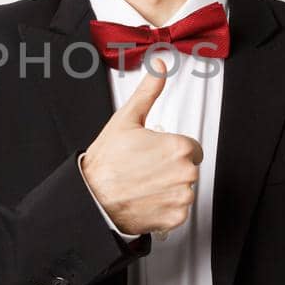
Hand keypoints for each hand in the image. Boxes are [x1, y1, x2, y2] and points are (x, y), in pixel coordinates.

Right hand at [80, 55, 203, 238]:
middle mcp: (185, 173)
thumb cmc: (106, 161)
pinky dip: (164, 207)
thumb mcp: (126, 119)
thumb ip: (149, 91)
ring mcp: (181, 197)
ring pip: (183, 189)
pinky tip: (146, 199)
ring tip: (143, 184)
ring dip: (168, 187)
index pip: (192, 147)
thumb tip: (160, 66)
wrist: (92, 198)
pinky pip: (179, 210)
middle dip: (170, 167)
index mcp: (178, 147)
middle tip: (144, 168)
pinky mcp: (175, 218)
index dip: (171, 148)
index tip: (153, 153)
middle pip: (188, 167)